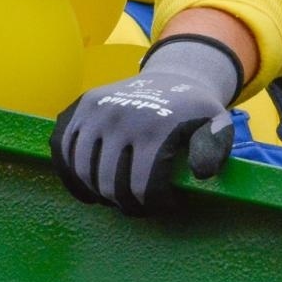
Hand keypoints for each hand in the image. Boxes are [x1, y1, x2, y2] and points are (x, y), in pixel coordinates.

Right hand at [49, 35, 241, 214]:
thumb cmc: (194, 111)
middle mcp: (120, 118)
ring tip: (117, 197)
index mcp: (154, 127)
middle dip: (126, 204)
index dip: (153, 205)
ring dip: (99, 193)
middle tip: (139, 205)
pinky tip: (89, 189)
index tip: (165, 205)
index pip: (142, 187)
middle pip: (110, 184)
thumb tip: (200, 174)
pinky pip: (64, 152)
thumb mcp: (217, 125)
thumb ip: (214, 150)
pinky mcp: (79, 108)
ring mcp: (96, 112)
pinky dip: (72, 176)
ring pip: (84, 172)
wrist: (173, 76)